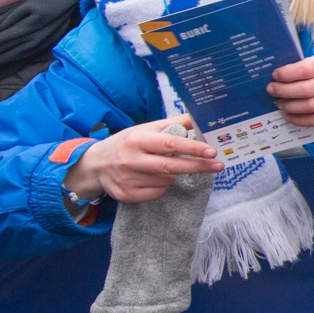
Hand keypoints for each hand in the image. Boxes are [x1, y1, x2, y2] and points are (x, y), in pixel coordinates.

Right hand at [63, 115, 223, 201]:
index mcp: (136, 139)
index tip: (212, 151)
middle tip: (218, 165)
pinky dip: (161, 186)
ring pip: (165, 181)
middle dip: (197, 166)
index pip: (170, 144)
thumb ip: (172, 124)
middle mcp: (130, 159)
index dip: (192, 148)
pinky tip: (151, 178)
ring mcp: (127, 179)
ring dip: (173, 175)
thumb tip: (199, 117)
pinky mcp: (125, 195)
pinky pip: (157, 193)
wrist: (95, 165)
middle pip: (171, 166)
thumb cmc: (127, 143)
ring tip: (161, 167)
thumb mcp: (145, 129)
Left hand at [268, 55, 313, 127]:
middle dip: (285, 91)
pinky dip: (299, 120)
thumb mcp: (313, 65)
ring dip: (291, 106)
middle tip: (272, 91)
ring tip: (280, 104)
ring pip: (311, 106)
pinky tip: (288, 116)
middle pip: (306, 89)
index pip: (306, 69)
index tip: (275, 76)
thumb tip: (274, 79)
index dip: (287, 74)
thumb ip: (297, 68)